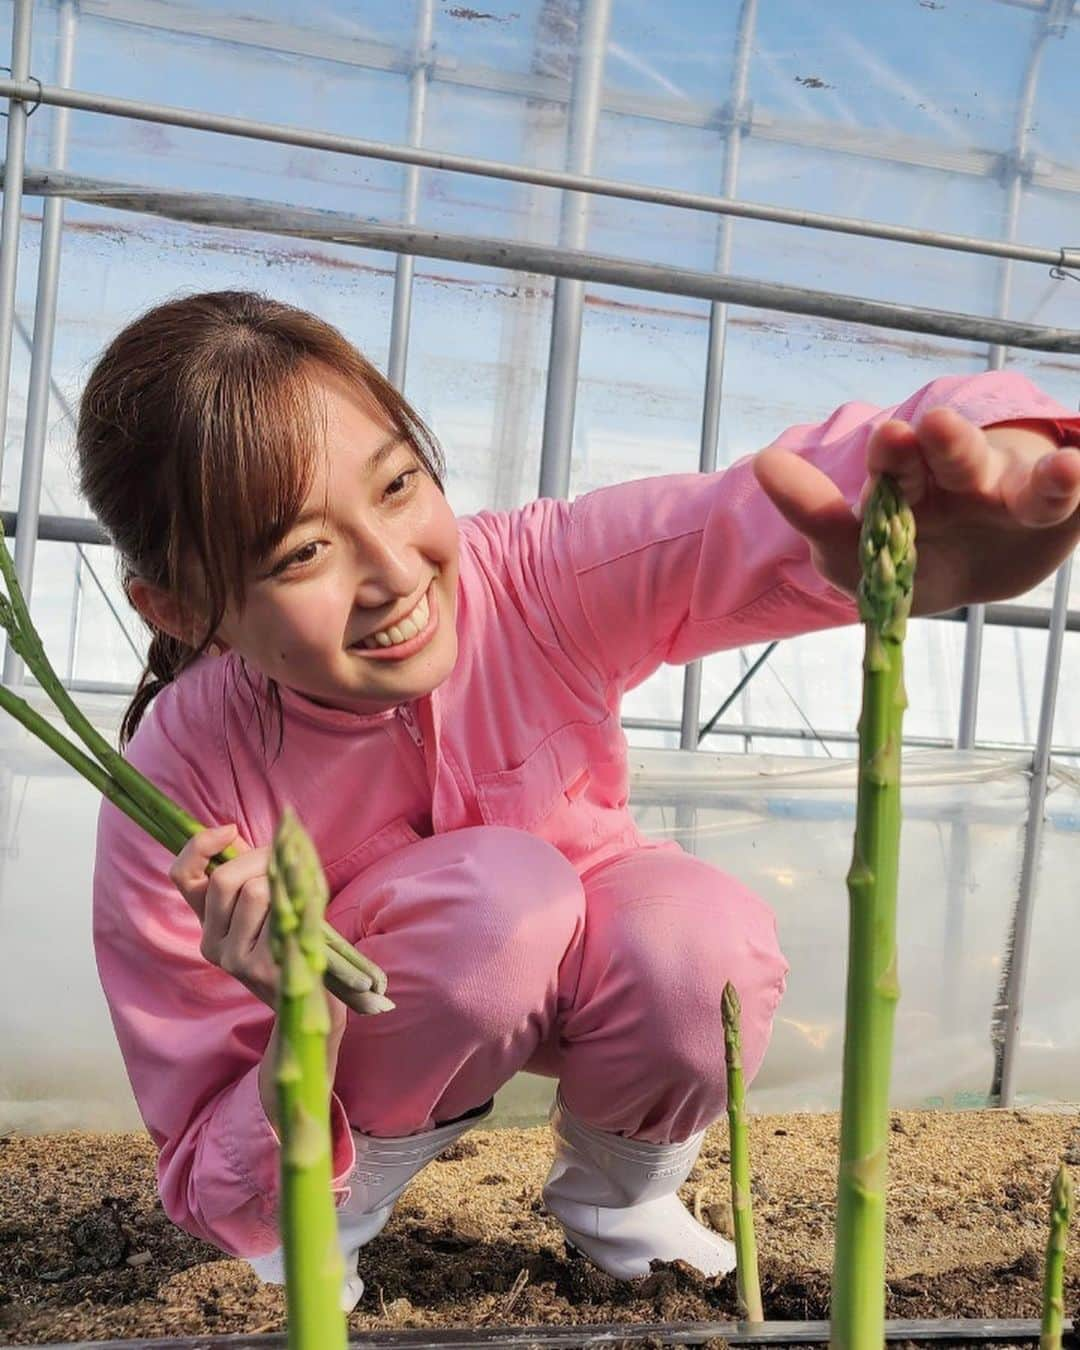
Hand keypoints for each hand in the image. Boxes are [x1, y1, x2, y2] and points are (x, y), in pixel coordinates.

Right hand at [168, 823, 345, 1041]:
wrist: (311, 996)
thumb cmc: (290, 938)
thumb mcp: (262, 905)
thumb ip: (245, 872)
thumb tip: (233, 833)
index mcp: (206, 925)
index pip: (183, 876)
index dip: (200, 845)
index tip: (230, 829)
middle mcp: (212, 945)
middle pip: (224, 878)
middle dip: (259, 857)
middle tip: (284, 860)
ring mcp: (235, 960)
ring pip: (255, 890)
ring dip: (282, 880)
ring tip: (297, 895)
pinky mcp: (263, 968)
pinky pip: (281, 910)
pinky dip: (300, 897)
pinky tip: (308, 908)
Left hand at [753, 409, 1079, 614]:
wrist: (972, 568)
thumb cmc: (907, 556)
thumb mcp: (854, 554)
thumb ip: (814, 515)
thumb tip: (763, 460)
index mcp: (911, 483)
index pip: (899, 465)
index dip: (893, 457)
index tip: (888, 436)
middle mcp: (965, 480)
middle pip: (958, 461)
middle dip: (948, 448)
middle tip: (934, 429)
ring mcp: (1016, 499)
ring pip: (1028, 485)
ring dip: (1046, 475)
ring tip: (1061, 470)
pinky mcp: (1060, 516)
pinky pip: (1074, 504)